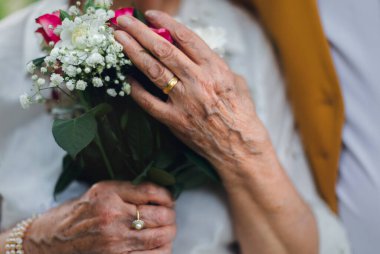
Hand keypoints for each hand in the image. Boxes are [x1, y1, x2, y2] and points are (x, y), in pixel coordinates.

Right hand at [24, 181, 175, 253]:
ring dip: (169, 234)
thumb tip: (160, 192)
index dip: (168, 197)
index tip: (169, 200)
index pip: (152, 193)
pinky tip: (158, 244)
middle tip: (169, 215)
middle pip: (162, 217)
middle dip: (171, 216)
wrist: (53, 240)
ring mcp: (116, 244)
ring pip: (161, 239)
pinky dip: (161, 250)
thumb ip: (130, 189)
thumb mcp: (102, 190)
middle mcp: (113, 220)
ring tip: (165, 230)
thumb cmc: (79, 212)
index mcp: (110, 197)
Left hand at [114, 11, 269, 176]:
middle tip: (123, 22)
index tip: (150, 15)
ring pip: (153, 70)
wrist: (240, 148)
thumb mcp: (237, 82)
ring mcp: (184, 101)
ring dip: (133, 52)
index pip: (186, 38)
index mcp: (215, 68)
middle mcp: (198, 81)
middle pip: (163, 49)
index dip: (165, 23)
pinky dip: (136, 89)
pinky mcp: (174, 120)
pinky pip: (149, 102)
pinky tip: (127, 78)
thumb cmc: (241, 114)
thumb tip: (198, 57)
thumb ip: (216, 67)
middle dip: (140, 32)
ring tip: (119, 39)